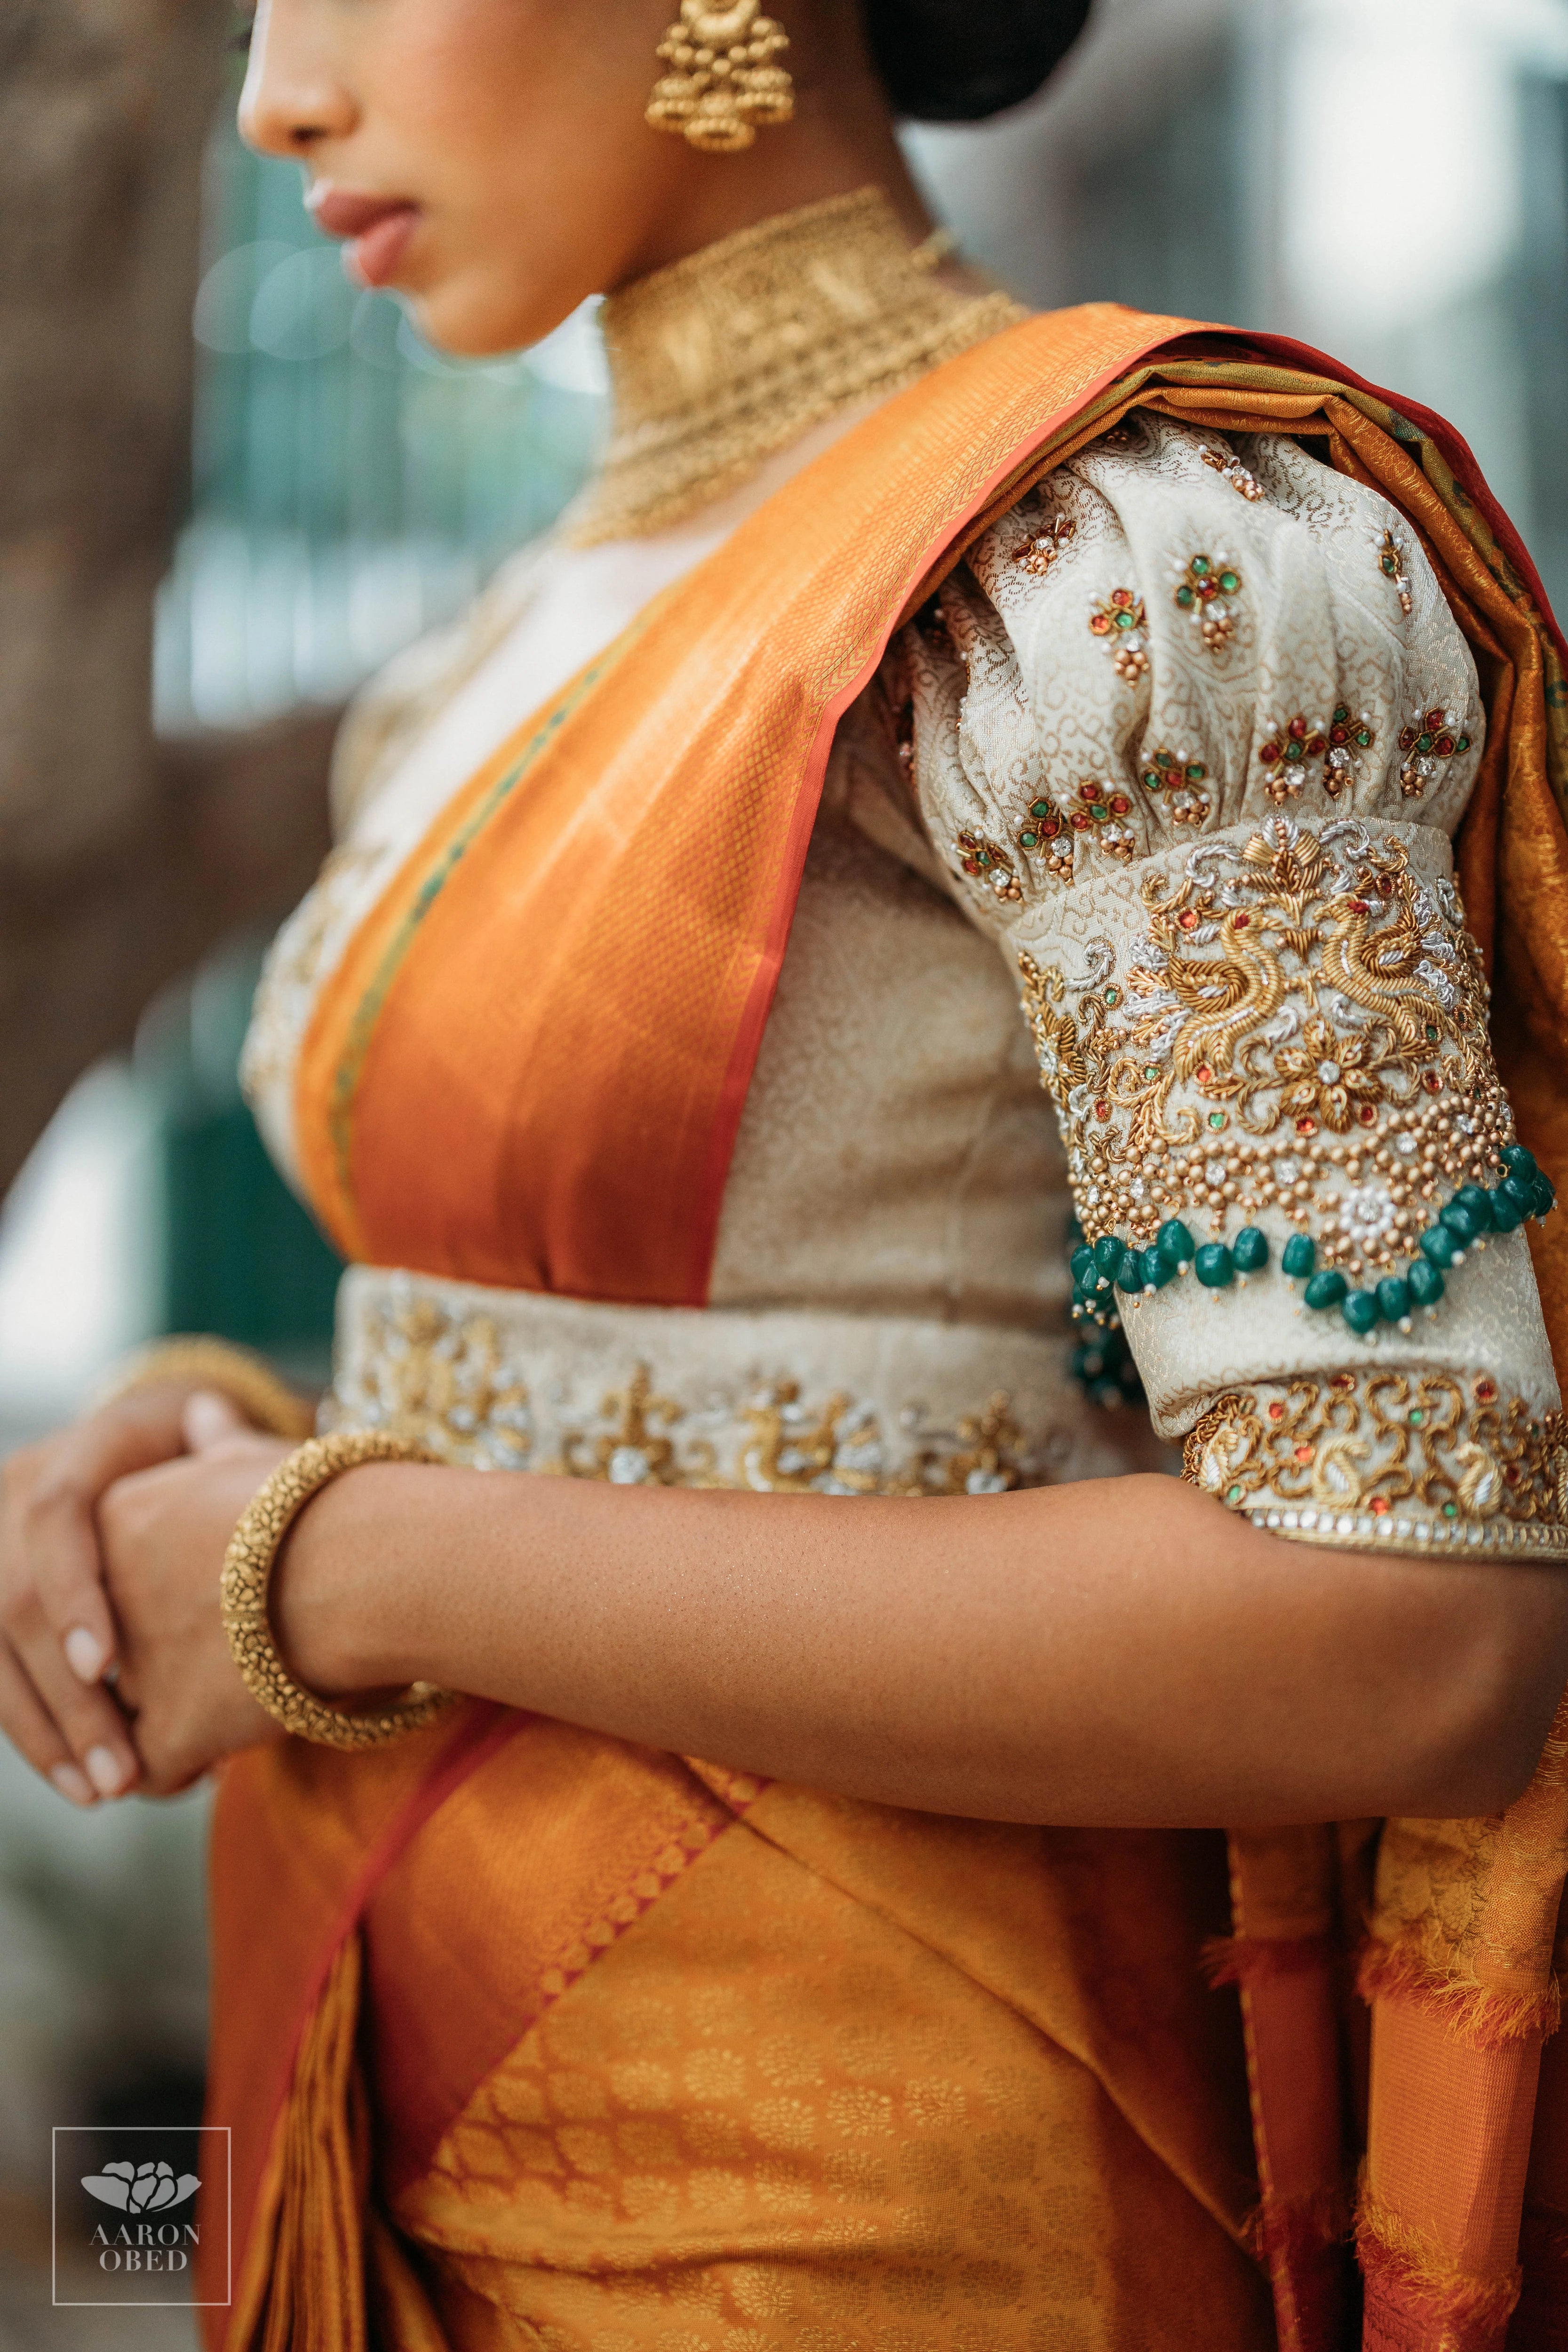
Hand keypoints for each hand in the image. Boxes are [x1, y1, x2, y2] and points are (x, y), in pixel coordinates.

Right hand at [0, 1383, 224, 1806]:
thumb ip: (217, 1449)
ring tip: (104, 1791)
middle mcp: (19, 1493)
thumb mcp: (213, 1443)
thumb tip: (212, 1420)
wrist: (152, 1448)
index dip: (72, 1591)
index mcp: (76, 1454)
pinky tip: (76, 1777)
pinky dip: (33, 1727)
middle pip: (16, 1602)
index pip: (55, 1517)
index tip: (102, 1664)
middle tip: (123, 1771)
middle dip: (65, 1696)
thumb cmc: (207, 1458)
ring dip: (44, 1730)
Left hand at [99, 1395, 293, 1795]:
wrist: (361, 1563)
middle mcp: (103, 1592)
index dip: (153, 1608)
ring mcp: (130, 1665)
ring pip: (118, 1718)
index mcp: (117, 1519)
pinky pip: (148, 1772)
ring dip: (153, 1729)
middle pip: (107, 1650)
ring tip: (219, 1724)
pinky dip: (179, 1773)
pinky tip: (219, 1758)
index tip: (209, 1611)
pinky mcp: (165, 1730)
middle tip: (212, 1676)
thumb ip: (216, 1444)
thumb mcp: (260, 1458)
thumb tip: (200, 1406)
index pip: (106, 1582)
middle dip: (143, 1676)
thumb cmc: (328, 1504)